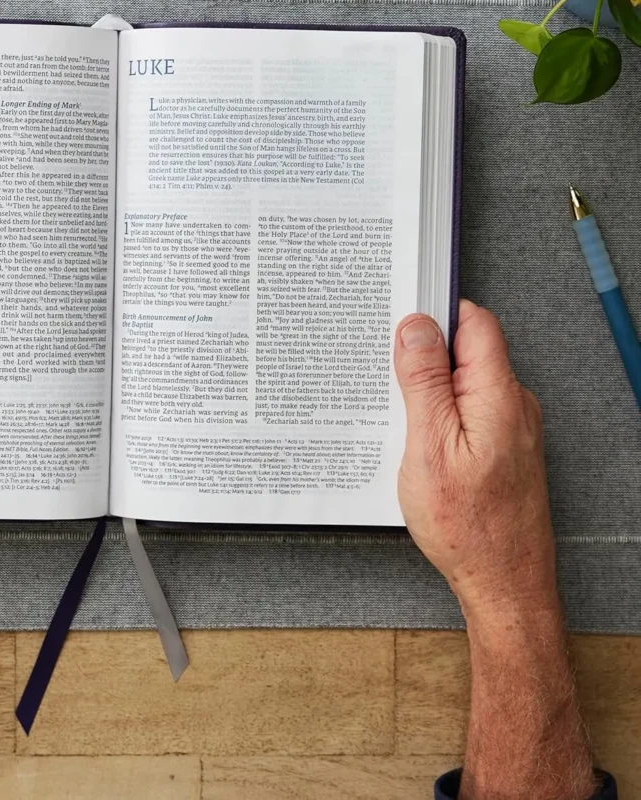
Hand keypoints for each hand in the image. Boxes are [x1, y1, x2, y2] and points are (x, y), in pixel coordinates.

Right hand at [393, 299, 556, 617]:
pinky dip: (438, 413)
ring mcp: (509, 426)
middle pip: (467, 349)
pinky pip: (467, 409)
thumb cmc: (468, 526)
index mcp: (497, 394)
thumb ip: (424, 381)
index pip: (474, 322)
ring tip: (397, 414)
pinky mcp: (501, 447)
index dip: (434, 313)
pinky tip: (415, 437)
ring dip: (427, 388)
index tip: (397, 318)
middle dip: (423, 353)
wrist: (503, 583)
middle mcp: (511, 404)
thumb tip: (416, 328)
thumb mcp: (428, 446)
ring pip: (463, 381)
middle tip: (385, 373)